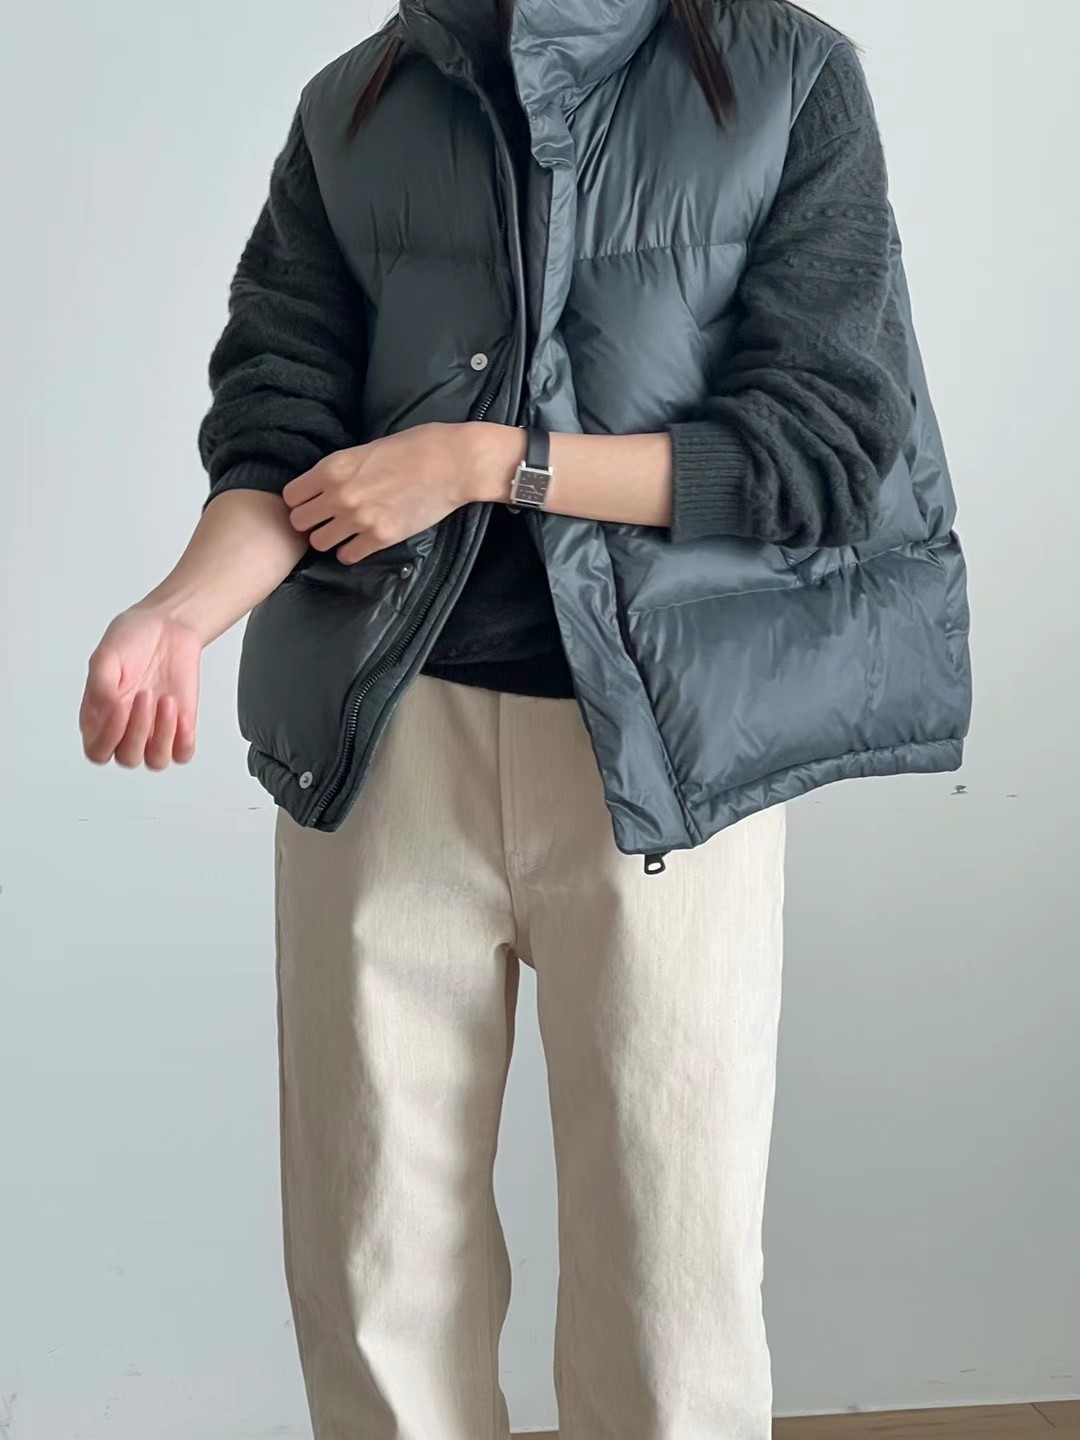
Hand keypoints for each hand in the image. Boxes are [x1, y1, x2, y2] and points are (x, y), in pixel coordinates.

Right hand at [80, 606, 201, 769]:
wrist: (167, 627)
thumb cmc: (132, 640)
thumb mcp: (106, 657)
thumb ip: (100, 688)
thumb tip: (110, 713)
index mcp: (99, 717)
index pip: (97, 751)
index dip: (109, 737)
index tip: (120, 706)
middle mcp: (124, 729)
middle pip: (127, 758)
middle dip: (138, 730)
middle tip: (145, 694)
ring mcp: (153, 730)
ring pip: (155, 761)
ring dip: (162, 735)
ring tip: (165, 700)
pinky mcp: (180, 727)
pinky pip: (182, 753)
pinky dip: (183, 740)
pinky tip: (181, 714)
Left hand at [283, 422, 523, 564]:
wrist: (452, 463)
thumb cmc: (415, 447)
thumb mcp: (367, 448)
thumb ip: (341, 469)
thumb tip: (325, 485)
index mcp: (333, 468)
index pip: (291, 497)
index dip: (301, 500)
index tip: (313, 501)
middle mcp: (339, 496)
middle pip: (299, 523)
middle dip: (311, 521)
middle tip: (327, 519)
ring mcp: (359, 519)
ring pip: (319, 543)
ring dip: (329, 538)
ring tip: (345, 531)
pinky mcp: (381, 538)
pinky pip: (347, 556)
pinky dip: (351, 551)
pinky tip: (362, 541)